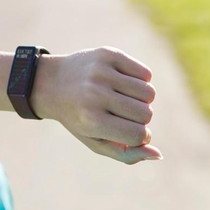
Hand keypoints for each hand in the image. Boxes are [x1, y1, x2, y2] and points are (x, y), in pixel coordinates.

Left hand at [33, 47, 161, 164]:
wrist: (51, 82)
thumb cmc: (79, 117)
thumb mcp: (96, 142)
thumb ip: (127, 154)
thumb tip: (158, 155)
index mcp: (91, 120)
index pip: (138, 135)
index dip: (139, 137)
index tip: (127, 132)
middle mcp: (95, 94)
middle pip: (146, 114)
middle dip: (140, 118)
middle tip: (121, 114)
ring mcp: (101, 72)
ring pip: (149, 93)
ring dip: (142, 100)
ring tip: (123, 98)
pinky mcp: (108, 54)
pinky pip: (146, 74)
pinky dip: (140, 81)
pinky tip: (122, 83)